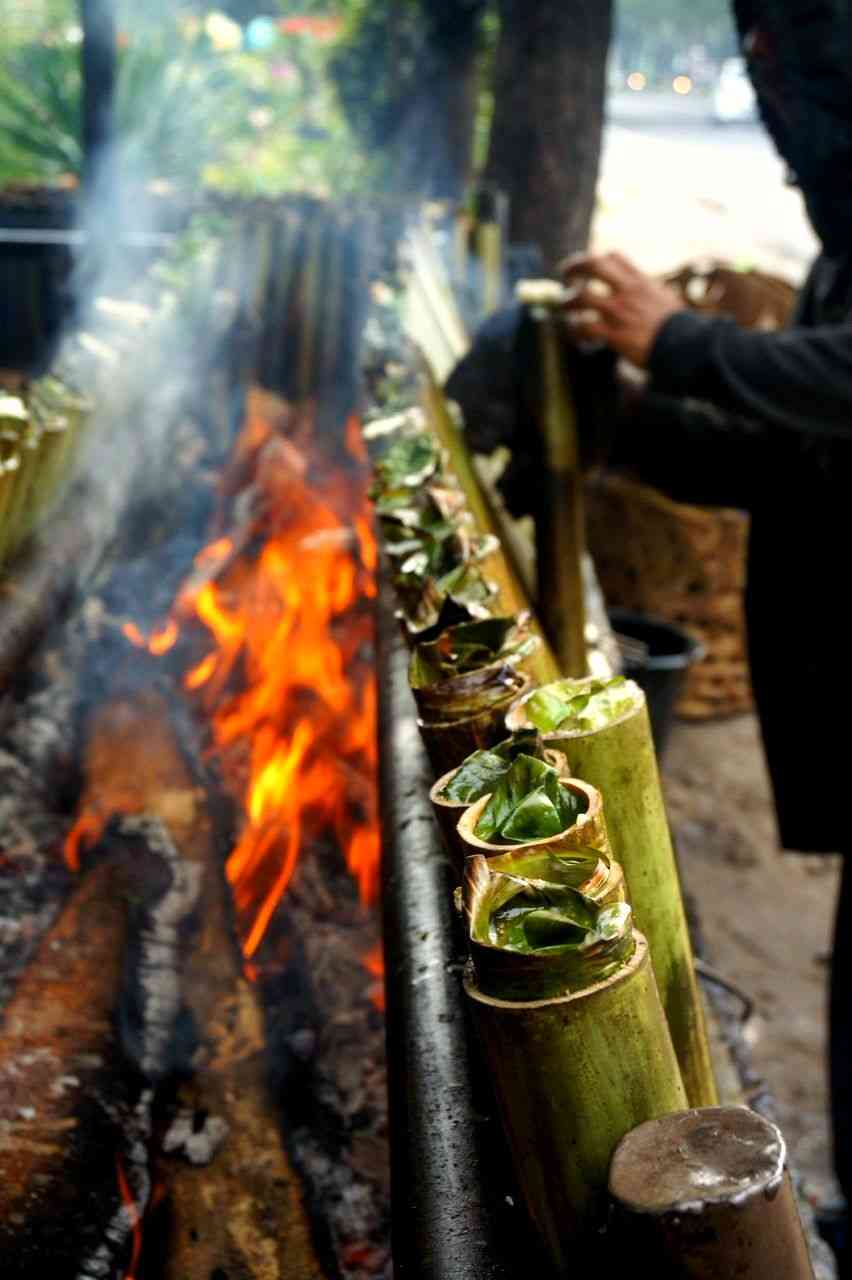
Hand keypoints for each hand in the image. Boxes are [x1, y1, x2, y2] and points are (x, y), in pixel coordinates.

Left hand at [562, 251, 685, 367]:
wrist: (687, 346)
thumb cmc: (680, 328)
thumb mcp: (665, 300)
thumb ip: (648, 293)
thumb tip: (644, 294)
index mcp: (641, 281)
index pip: (613, 257)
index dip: (596, 260)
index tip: (588, 268)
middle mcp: (628, 291)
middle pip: (593, 264)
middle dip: (574, 267)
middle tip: (566, 276)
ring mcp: (620, 311)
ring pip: (581, 296)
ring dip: (568, 302)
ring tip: (567, 310)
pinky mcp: (615, 334)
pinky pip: (584, 326)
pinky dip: (575, 330)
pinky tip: (579, 336)